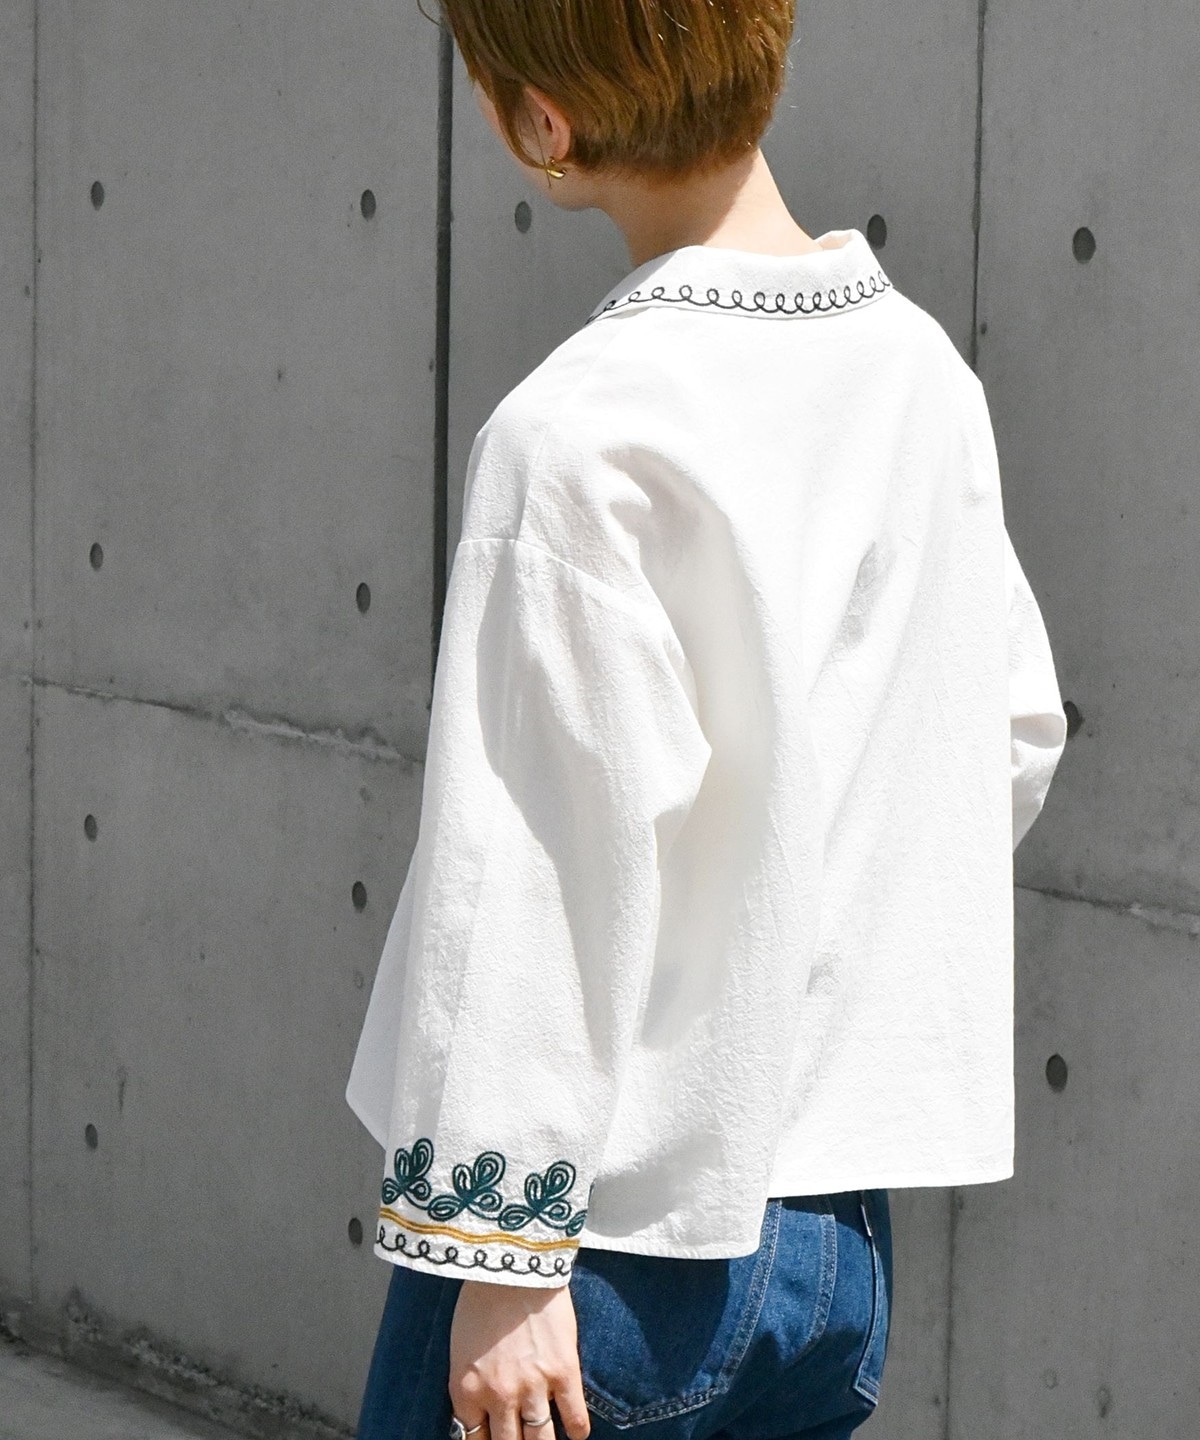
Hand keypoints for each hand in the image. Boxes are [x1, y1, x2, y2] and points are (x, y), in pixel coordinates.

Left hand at [449, 1279, 590, 1439]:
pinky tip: (576, 1432)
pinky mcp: (564, 1372)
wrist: (513, 1263)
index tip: (493, 1439)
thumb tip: (480, 1416)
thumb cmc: (481, 1299)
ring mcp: (533, 1386)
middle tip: (520, 1438)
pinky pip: (575, 1418)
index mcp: (467, 1391)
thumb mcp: (461, 1349)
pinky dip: (577, 1431)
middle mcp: (499, 1396)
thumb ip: (470, 1387)